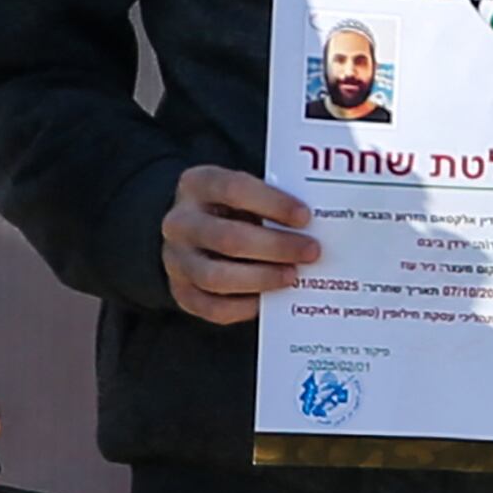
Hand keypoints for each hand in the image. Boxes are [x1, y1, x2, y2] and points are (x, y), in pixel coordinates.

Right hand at [160, 165, 316, 324]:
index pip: (233, 189)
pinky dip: (244, 307)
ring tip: (293, 276)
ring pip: (216, 277)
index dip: (272, 203)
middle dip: (275, 247)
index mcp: (196, 184)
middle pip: (228, 238)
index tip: (305, 217)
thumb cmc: (232, 209)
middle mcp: (180, 222)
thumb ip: (270, 203)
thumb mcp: (244, 192)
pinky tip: (269, 300)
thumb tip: (317, 225)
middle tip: (311, 251)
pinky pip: (212, 308)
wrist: (195, 231)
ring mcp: (176, 260)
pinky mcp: (181, 292)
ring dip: (262, 278)